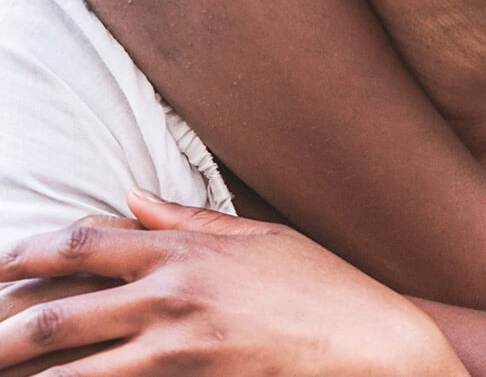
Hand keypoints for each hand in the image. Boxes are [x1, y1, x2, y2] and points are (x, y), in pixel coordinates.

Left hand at [0, 190, 468, 375]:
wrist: (378, 345)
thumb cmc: (328, 291)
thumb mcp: (265, 239)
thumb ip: (190, 221)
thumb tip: (130, 199)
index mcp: (185, 250)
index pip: (82, 242)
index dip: (25, 253)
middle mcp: (172, 292)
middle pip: (57, 309)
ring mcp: (180, 343)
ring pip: (70, 364)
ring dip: (23, 373)